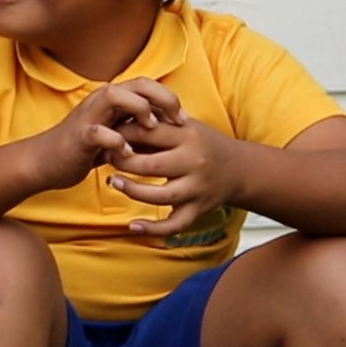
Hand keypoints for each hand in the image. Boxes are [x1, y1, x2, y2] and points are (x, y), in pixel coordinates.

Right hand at [33, 77, 184, 189]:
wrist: (45, 162)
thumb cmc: (83, 148)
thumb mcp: (114, 133)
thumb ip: (135, 126)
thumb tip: (167, 127)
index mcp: (112, 100)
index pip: (146, 84)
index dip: (169, 97)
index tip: (183, 119)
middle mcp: (100, 101)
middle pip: (137, 83)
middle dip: (163, 98)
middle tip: (178, 121)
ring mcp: (87, 116)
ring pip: (115, 96)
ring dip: (139, 109)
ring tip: (151, 128)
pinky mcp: (78, 136)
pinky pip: (99, 132)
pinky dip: (116, 141)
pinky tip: (127, 154)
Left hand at [109, 116, 239, 237]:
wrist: (239, 168)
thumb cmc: (201, 143)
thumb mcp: (183, 125)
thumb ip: (156, 122)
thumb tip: (116, 117)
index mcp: (189, 136)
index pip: (148, 132)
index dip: (122, 134)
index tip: (107, 136)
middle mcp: (195, 162)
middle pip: (150, 165)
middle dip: (122, 163)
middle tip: (106, 158)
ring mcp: (197, 188)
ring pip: (160, 196)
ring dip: (131, 191)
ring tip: (113, 182)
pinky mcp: (198, 209)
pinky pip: (175, 224)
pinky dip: (153, 229)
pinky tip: (133, 226)